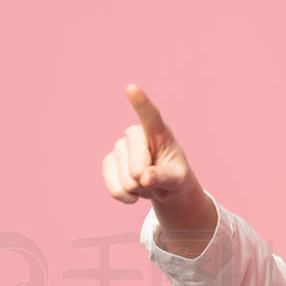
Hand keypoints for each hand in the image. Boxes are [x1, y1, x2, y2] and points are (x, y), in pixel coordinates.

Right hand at [102, 84, 194, 205]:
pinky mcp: (108, 162)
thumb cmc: (175, 176)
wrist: (162, 186)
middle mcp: (135, 134)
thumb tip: (143, 177)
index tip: (131, 88)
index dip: (140, 103)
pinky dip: (126, 196)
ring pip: (125, 180)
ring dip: (138, 190)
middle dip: (147, 181)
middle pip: (137, 166)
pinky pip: (114, 188)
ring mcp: (119, 147)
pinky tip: (134, 192)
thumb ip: (164, 176)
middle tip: (155, 178)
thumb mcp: (177, 179)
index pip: (149, 115)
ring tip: (147, 183)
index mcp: (158, 131)